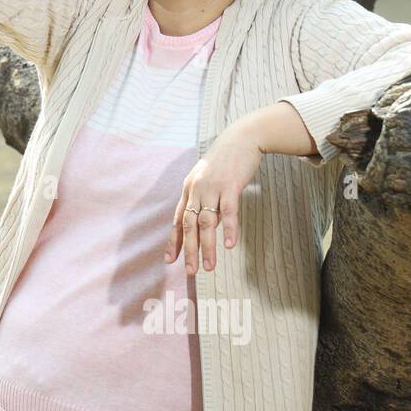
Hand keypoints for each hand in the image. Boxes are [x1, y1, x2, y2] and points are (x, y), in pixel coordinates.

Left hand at [163, 123, 264, 274]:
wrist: (241, 138)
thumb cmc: (225, 161)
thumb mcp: (207, 179)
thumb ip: (203, 200)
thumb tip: (204, 224)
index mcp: (189, 190)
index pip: (178, 221)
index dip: (174, 241)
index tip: (170, 261)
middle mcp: (196, 190)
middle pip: (189, 225)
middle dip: (189, 250)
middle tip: (189, 272)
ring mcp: (213, 188)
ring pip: (207, 222)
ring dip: (207, 246)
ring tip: (208, 267)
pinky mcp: (231, 185)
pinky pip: (229, 211)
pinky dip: (228, 229)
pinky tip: (228, 245)